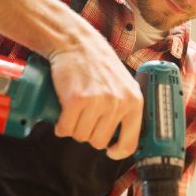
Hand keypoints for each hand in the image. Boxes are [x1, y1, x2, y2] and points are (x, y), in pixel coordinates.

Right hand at [48, 29, 142, 159]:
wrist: (77, 43)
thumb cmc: (99, 64)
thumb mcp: (125, 84)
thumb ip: (127, 107)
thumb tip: (124, 138)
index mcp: (134, 102)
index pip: (129, 143)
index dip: (117, 152)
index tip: (109, 151)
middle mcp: (118, 103)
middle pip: (99, 142)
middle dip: (89, 133)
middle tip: (85, 116)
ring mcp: (97, 102)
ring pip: (81, 137)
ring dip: (74, 128)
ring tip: (75, 111)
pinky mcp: (76, 100)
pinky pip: (65, 129)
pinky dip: (61, 125)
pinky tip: (63, 114)